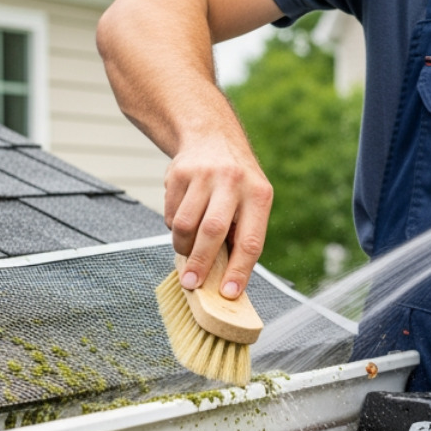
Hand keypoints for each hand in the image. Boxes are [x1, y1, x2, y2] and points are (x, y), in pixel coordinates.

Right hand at [164, 132, 272, 297]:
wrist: (211, 137)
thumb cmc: (236, 183)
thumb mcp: (252, 202)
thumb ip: (242, 235)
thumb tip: (226, 281)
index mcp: (259, 195)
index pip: (250, 241)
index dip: (239, 271)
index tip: (229, 294)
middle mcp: (233, 182)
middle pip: (213, 231)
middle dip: (201, 263)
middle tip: (192, 284)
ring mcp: (204, 175)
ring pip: (185, 224)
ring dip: (183, 247)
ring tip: (187, 252)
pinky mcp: (178, 173)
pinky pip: (170, 213)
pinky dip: (173, 227)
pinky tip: (183, 221)